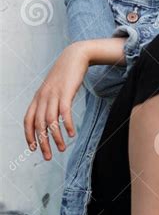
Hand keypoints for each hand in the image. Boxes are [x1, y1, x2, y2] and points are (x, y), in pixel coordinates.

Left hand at [23, 43, 89, 160]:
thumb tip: (50, 119)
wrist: (74, 57)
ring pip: (51, 121)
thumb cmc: (65, 76)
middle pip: (38, 125)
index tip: (34, 149)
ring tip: (62, 148)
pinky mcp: (66, 92)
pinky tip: (72, 134)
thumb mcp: (52, 89)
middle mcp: (42, 97)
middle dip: (42, 143)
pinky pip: (64, 113)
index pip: (27, 121)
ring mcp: (53, 95)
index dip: (29, 136)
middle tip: (48, 157)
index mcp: (37, 98)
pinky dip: (67, 125)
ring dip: (55, 138)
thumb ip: (48, 102)